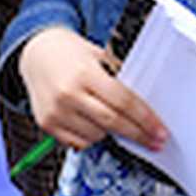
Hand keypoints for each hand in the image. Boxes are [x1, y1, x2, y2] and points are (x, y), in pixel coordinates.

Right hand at [15, 27, 165, 151]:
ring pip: (96, 136)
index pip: (123, 102)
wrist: (36, 53)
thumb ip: (118, 80)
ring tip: (108, 118)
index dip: (145, 119)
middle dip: (138, 134)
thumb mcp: (98, 57)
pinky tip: (90, 124)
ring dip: (110, 133)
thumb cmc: (70, 53)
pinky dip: (90, 138)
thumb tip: (144, 109)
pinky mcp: (46, 124)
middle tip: (154, 141)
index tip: (159, 131)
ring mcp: (56, 112)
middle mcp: (68, 94)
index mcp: (85, 74)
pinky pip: (78, 142)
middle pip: (112, 122)